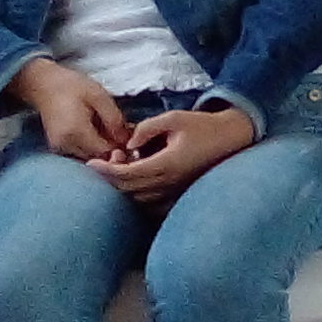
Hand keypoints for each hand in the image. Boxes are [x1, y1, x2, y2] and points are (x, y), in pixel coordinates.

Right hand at [9, 58, 127, 160]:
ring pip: (89, 158)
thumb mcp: (100, 97)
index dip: (122, 147)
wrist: (43, 85)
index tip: (130, 135)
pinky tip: (98, 132)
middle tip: (122, 132)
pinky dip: (92, 147)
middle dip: (113, 149)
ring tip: (110, 130)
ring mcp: (59, 148)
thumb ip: (114, 119)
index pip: (105, 153)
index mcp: (76, 133)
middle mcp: (65, 145)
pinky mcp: (58, 147)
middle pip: (98, 158)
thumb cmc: (72, 86)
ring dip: (103, 149)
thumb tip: (125, 140)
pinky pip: (81, 153)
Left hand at [94, 107, 252, 205]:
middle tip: (102, 163)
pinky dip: (136, 195)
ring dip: (122, 187)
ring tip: (119, 169)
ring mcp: (175, 191)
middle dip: (110, 178)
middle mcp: (169, 183)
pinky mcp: (179, 193)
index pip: (126, 175)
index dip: (105, 171)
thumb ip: (146, 128)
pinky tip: (133, 182)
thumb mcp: (174, 118)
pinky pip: (150, 203)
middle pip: (127, 189)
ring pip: (137, 198)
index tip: (90, 164)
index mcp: (166, 165)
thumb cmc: (203, 126)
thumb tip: (128, 143)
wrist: (232, 138)